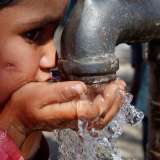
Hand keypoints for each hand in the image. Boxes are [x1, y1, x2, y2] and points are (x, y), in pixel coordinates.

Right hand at [0, 80, 125, 146]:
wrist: (23, 116)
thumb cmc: (28, 103)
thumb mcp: (40, 94)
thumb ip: (60, 91)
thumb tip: (80, 87)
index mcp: (67, 114)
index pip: (94, 111)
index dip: (106, 99)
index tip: (114, 85)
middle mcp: (74, 120)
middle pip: (101, 116)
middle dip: (115, 101)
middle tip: (121, 85)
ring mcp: (76, 120)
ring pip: (101, 118)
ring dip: (113, 104)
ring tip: (120, 90)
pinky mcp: (76, 117)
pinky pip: (96, 116)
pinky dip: (107, 107)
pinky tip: (110, 97)